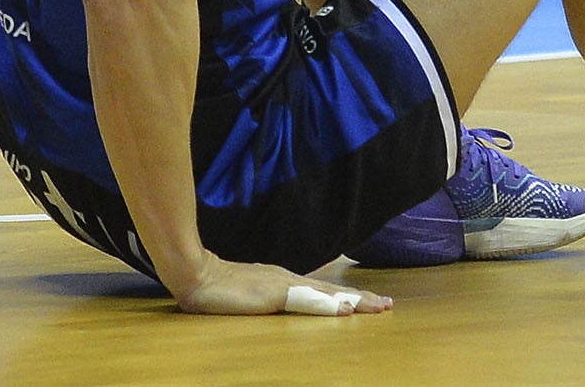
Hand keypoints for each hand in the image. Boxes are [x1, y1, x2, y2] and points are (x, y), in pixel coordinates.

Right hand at [173, 255, 387, 317]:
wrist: (197, 274)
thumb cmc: (220, 286)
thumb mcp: (250, 293)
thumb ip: (268, 296)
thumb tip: (282, 302)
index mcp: (286, 280)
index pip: (324, 291)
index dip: (349, 297)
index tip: (373, 302)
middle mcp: (290, 279)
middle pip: (333, 291)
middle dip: (362, 299)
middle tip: (388, 306)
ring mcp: (284, 285)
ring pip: (328, 295)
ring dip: (354, 302)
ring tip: (377, 307)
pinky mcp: (275, 294)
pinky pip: (308, 301)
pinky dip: (330, 306)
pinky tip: (346, 311)